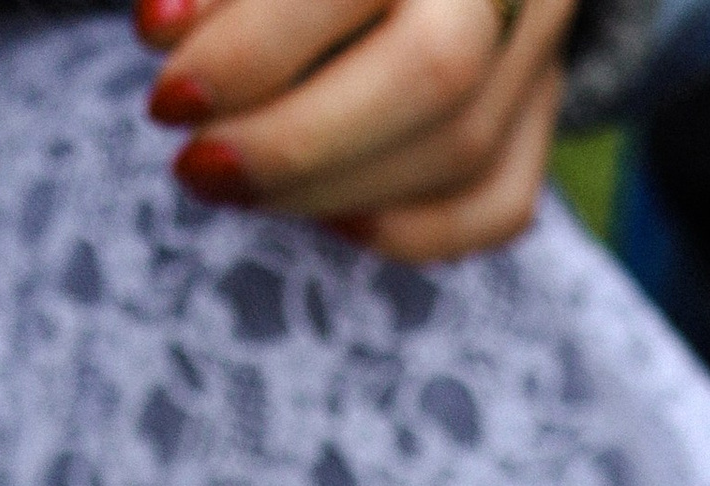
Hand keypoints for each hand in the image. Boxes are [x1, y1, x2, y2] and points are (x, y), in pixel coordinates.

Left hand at [134, 0, 575, 260]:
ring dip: (329, 192)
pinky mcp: (546, 105)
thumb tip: (164, 33)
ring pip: (463, 149)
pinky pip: (500, 202)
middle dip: (298, 144)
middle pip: (436, 77)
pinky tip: (327, 215)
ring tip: (229, 180)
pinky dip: (409, 230)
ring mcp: (540, 44)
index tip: (163, 84)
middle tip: (194, 167)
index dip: (251, 50)